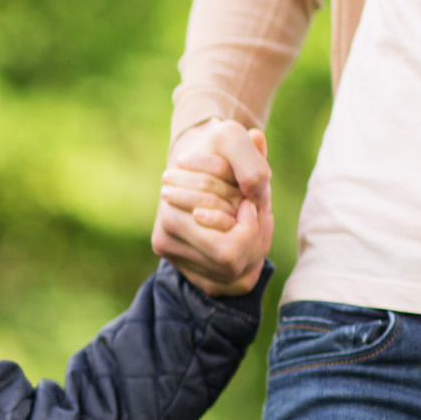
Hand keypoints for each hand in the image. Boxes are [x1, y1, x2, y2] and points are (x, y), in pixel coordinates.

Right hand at [150, 119, 273, 296]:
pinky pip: (228, 281)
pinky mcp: (185, 264)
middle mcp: (165, 243)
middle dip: (254, 237)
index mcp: (171, 218)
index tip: (249, 199)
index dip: (251, 227)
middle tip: (255, 209)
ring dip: (254, 245)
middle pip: (230, 265)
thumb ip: (250, 163)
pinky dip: (248, 259)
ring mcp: (174, 257)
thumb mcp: (233, 138)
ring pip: (232, 274)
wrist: (194, 156)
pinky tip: (246, 233)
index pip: (227, 250)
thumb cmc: (214, 147)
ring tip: (251, 217)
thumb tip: (256, 197)